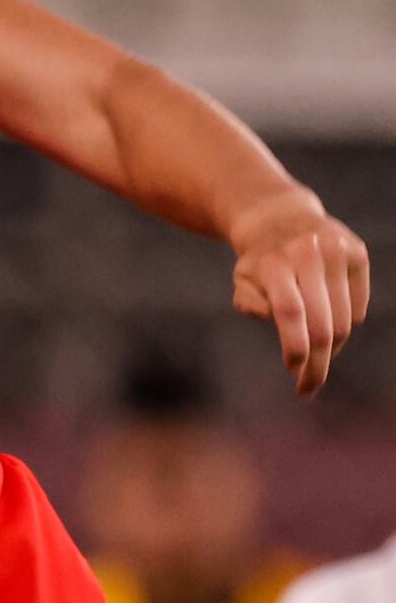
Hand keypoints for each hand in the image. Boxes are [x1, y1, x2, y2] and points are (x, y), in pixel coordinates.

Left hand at [229, 188, 370, 396]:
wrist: (279, 215)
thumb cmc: (259, 259)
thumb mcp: (243, 279)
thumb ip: (252, 305)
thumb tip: (285, 329)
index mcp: (274, 262)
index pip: (290, 311)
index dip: (295, 346)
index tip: (293, 372)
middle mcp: (307, 253)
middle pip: (322, 325)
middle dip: (317, 364)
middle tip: (308, 387)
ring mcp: (336, 252)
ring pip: (345, 321)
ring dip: (331, 348)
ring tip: (316, 356)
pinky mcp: (358, 253)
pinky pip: (358, 306)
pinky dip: (346, 321)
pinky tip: (328, 317)